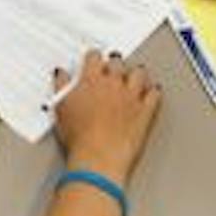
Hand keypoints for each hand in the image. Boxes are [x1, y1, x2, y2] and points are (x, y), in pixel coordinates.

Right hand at [52, 50, 160, 180]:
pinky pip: (155, 94)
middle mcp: (113, 84)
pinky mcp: (145, 111)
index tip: (93, 60)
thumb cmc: (79, 138)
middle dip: (115, 64)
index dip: (94, 57)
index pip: (94, 57)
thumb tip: (61, 75)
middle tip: (112, 68)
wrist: (98, 158)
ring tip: (134, 76)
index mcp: (91, 81)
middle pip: (117, 63)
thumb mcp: (61, 109)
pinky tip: (152, 91)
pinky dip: (153, 91)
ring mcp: (131, 97)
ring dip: (136, 73)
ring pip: (139, 74)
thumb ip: (61, 87)